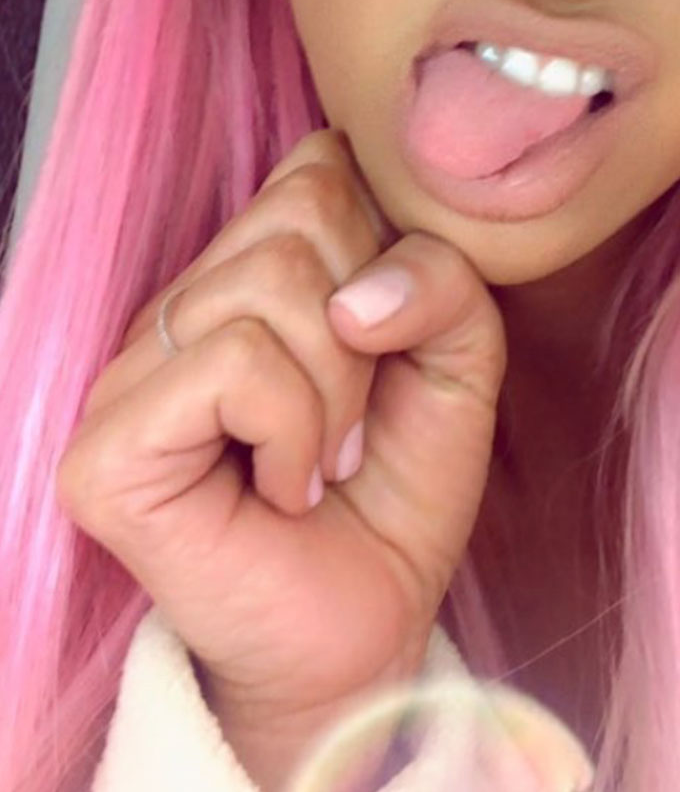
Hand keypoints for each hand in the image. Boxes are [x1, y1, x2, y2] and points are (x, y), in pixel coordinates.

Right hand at [56, 128, 507, 791]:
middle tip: (357, 421)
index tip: (390, 338)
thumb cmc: (399, 489)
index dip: (382, 239)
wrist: (367, 627)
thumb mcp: (460, 359)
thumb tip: (361, 293)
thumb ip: (446, 281)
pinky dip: (292, 428)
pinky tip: (283, 489)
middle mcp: (184, 305)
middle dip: (370, 322)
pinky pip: (232, 364)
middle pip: (302, 210)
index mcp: (253, 270)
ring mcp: (133, 373)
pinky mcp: (107, 448)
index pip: (318, 165)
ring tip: (323, 462)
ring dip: (336, 389)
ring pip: (269, 282)